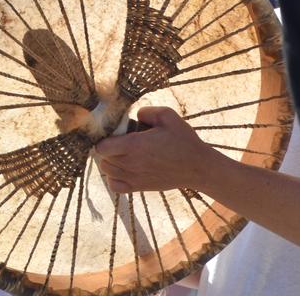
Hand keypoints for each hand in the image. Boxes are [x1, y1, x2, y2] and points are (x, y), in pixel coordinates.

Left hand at [94, 107, 217, 193]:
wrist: (197, 167)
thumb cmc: (183, 140)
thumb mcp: (167, 115)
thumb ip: (145, 112)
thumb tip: (133, 116)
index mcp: (134, 145)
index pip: (101, 146)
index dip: (104, 139)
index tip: (114, 133)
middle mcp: (131, 163)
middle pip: (102, 158)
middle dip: (107, 149)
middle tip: (119, 142)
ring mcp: (134, 178)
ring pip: (106, 172)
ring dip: (110, 162)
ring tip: (122, 154)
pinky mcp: (139, 187)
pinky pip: (114, 186)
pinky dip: (113, 178)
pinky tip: (123, 169)